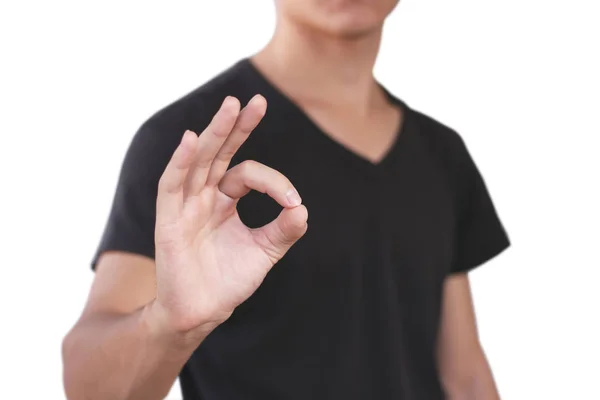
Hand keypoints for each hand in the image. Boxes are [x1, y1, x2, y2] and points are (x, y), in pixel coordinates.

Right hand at [151, 95, 307, 334]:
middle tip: (257, 101)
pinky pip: (171, 186)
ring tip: (231, 105)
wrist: (203, 311)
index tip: (293, 202)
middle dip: (237, 126)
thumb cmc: (228, 280)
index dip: (274, 182)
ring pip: (198, 161)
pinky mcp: (168, 221)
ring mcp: (185, 206)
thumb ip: (284, 230)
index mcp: (225, 199)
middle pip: (219, 152)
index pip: (248, 174)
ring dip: (214, 133)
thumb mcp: (264, 251)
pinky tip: (191, 139)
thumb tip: (303, 208)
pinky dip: (180, 162)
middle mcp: (204, 196)